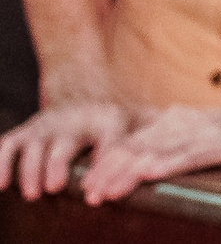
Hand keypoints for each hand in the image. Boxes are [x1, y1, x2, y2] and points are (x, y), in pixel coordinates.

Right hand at [0, 102, 130, 200]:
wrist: (90, 105)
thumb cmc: (110, 128)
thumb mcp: (129, 134)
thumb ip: (124, 156)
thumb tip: (105, 190)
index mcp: (105, 120)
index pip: (110, 138)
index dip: (104, 159)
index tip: (96, 191)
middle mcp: (73, 121)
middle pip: (64, 142)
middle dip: (57, 165)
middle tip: (55, 188)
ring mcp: (46, 126)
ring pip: (34, 144)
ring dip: (31, 169)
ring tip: (33, 194)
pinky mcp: (26, 132)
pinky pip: (9, 144)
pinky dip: (2, 162)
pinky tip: (2, 185)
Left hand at [77, 102, 220, 204]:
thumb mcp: (203, 133)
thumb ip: (177, 143)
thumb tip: (149, 164)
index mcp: (175, 119)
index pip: (131, 141)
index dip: (106, 162)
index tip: (88, 183)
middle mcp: (181, 122)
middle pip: (134, 147)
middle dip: (106, 171)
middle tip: (87, 193)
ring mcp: (198, 132)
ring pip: (151, 153)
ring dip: (123, 173)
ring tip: (103, 192)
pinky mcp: (217, 143)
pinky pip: (183, 156)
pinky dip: (160, 165)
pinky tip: (145, 176)